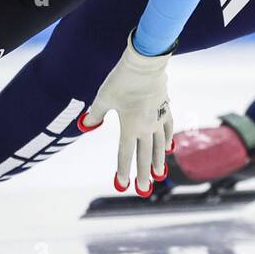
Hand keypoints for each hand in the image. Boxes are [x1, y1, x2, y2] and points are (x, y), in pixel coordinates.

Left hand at [78, 32, 173, 194]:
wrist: (146, 63)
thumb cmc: (122, 80)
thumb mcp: (103, 97)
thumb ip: (95, 114)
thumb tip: (85, 125)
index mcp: (130, 127)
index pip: (125, 154)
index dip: (123, 171)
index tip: (121, 185)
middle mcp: (146, 127)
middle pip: (145, 156)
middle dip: (143, 174)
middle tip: (144, 190)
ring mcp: (159, 118)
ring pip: (159, 146)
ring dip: (159, 162)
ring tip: (160, 175)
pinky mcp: (166, 108)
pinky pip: (168, 129)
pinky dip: (168, 140)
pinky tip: (169, 147)